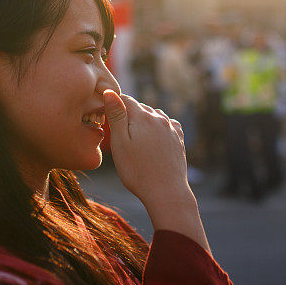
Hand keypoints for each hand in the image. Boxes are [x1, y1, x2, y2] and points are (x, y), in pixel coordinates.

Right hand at [104, 90, 188, 208]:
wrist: (166, 192)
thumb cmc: (137, 170)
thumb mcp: (120, 143)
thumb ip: (116, 116)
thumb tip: (110, 92)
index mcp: (143, 116)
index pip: (126, 100)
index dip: (114, 105)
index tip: (106, 116)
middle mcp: (159, 118)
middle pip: (140, 108)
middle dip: (129, 115)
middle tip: (118, 132)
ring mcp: (171, 128)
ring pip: (154, 116)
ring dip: (144, 121)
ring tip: (135, 138)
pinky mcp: (179, 139)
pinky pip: (167, 125)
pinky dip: (159, 128)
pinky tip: (154, 138)